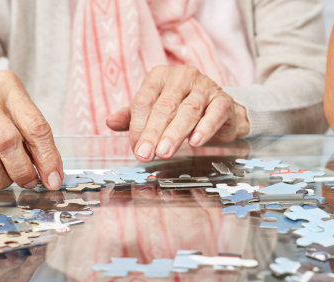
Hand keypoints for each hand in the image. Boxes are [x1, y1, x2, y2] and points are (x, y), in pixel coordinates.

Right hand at [0, 70, 63, 189]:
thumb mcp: (13, 109)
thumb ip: (34, 138)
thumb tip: (51, 175)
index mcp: (7, 88)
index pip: (35, 126)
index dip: (48, 158)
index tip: (53, 179)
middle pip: (7, 143)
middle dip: (22, 171)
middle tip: (28, 181)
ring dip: (0, 179)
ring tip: (3, 175)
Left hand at [106, 65, 249, 161]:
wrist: (220, 113)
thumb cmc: (181, 110)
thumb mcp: (154, 112)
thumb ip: (132, 117)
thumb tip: (110, 122)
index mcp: (160, 76)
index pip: (145, 100)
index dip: (139, 126)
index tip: (136, 148)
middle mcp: (182, 77)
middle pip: (165, 106)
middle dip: (153, 133)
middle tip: (146, 154)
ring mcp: (205, 87)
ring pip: (188, 110)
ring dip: (175, 133)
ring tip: (165, 151)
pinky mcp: (223, 100)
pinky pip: (214, 113)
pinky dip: (205, 128)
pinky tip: (195, 141)